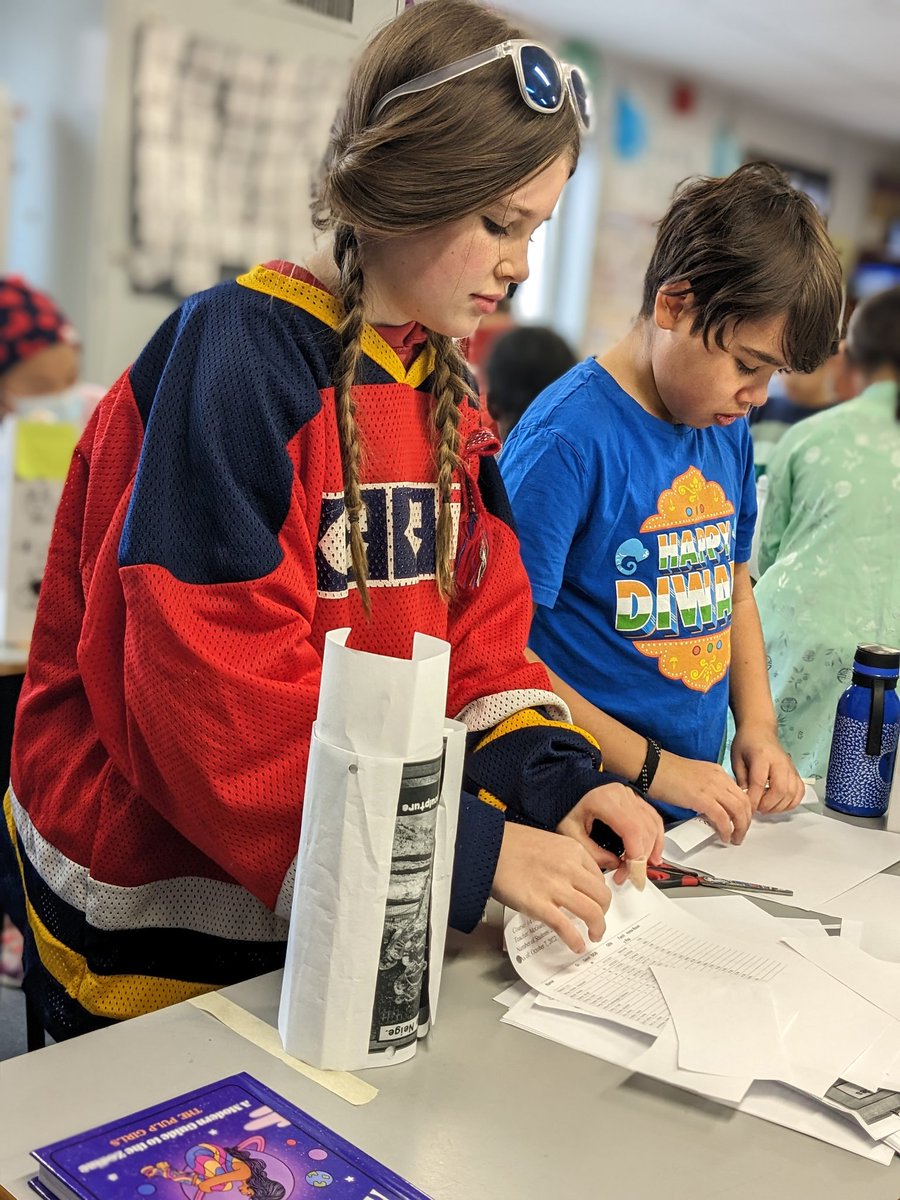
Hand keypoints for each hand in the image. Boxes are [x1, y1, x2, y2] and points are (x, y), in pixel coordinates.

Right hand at [491, 823, 611, 953]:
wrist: (486, 846)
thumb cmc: (510, 844)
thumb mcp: (549, 843)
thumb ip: (565, 860)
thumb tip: (576, 882)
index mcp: (572, 850)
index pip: (600, 878)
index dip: (599, 894)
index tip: (596, 902)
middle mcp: (568, 867)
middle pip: (602, 897)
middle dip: (604, 913)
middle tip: (597, 921)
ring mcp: (554, 886)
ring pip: (592, 912)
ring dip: (597, 928)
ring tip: (593, 935)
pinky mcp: (538, 904)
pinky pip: (566, 927)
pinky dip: (575, 940)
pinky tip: (576, 945)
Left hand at [556, 783, 663, 882]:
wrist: (563, 788)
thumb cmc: (565, 806)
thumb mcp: (570, 832)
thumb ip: (592, 852)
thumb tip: (615, 865)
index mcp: (604, 800)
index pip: (632, 830)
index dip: (636, 855)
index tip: (631, 873)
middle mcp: (621, 795)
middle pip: (644, 829)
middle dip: (641, 857)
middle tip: (630, 875)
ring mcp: (629, 795)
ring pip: (652, 824)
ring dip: (652, 849)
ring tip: (642, 868)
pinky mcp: (634, 798)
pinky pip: (653, 817)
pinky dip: (656, 837)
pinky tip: (654, 852)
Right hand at [650, 752, 753, 843]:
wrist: (652, 765)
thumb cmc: (665, 772)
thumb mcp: (694, 778)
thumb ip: (706, 790)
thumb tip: (710, 809)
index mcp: (717, 772)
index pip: (740, 793)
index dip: (745, 810)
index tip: (741, 821)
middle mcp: (718, 778)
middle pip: (744, 802)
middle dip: (746, 822)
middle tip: (741, 834)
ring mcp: (711, 787)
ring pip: (738, 810)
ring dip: (740, 828)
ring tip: (734, 839)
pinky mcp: (702, 798)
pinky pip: (722, 817)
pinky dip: (726, 830)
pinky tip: (723, 836)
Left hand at [731, 724, 804, 812]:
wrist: (760, 730)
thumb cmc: (746, 743)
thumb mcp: (736, 759)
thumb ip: (741, 780)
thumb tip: (745, 800)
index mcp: (762, 757)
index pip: (759, 782)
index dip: (753, 799)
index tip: (747, 808)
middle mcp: (780, 762)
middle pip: (780, 790)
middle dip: (767, 805)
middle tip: (756, 808)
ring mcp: (790, 767)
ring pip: (792, 793)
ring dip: (778, 806)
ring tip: (765, 807)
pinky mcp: (795, 772)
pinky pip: (799, 791)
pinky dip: (791, 802)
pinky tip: (779, 804)